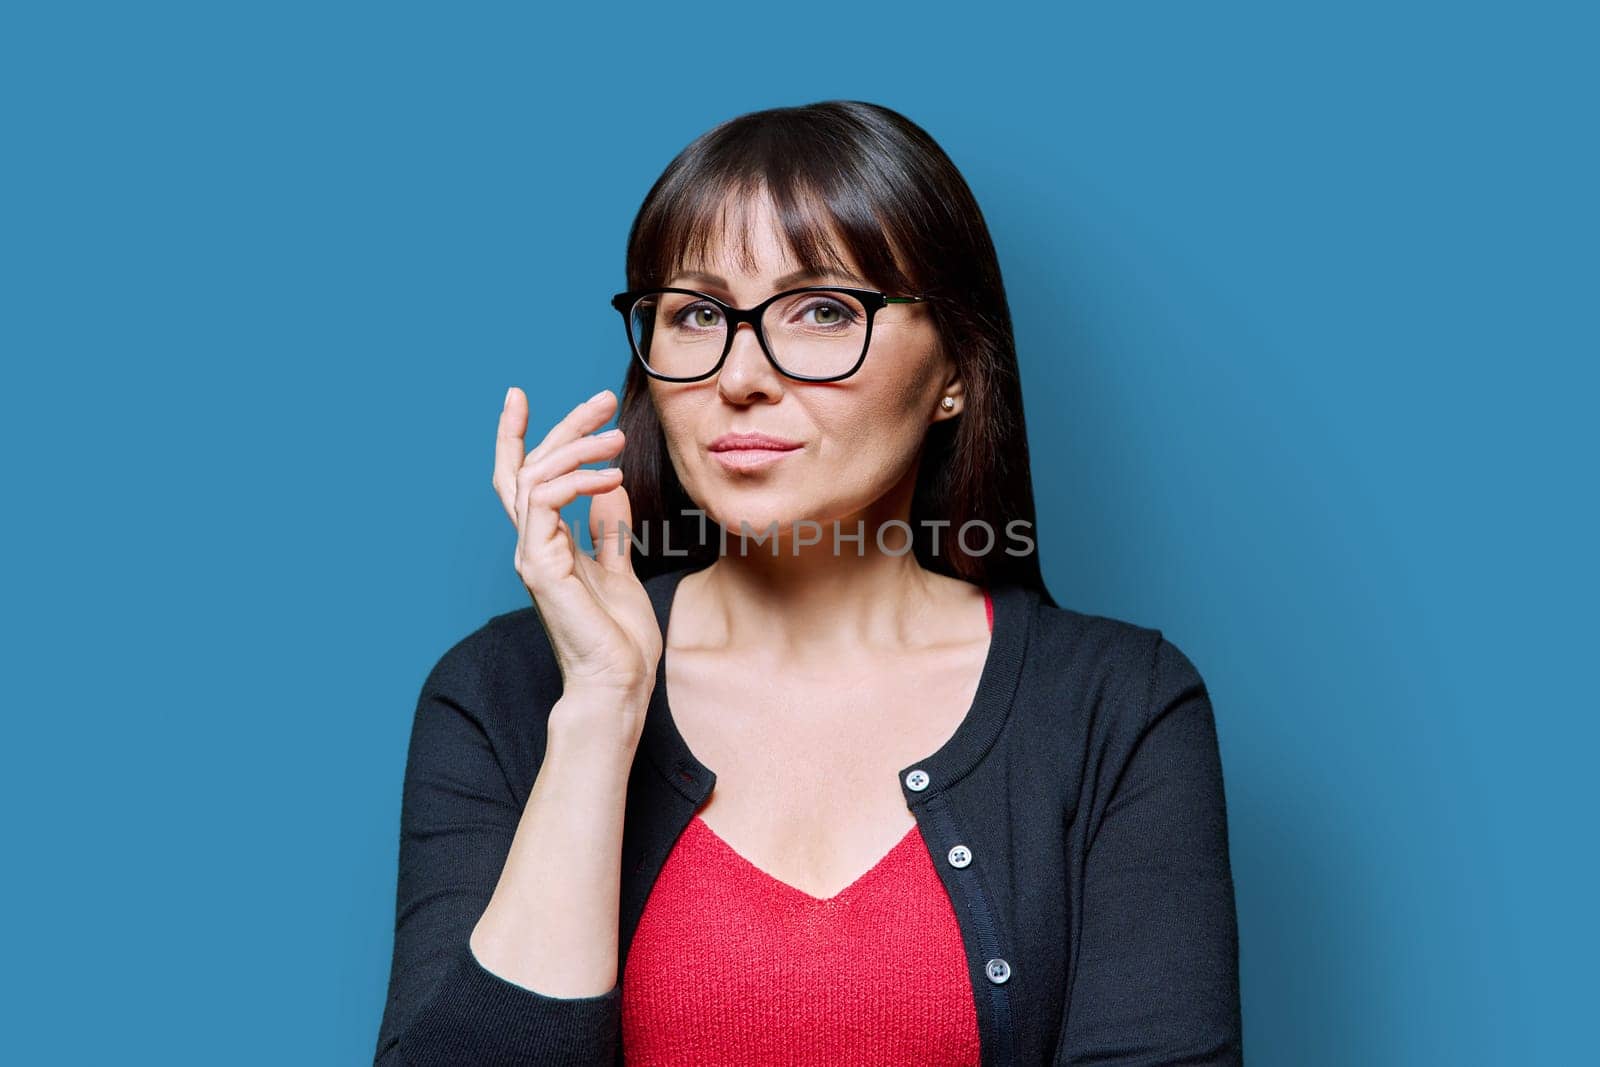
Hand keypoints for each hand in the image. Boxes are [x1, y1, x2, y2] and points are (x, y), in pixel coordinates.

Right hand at [493, 387, 660, 724]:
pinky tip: (611, 478)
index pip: (523, 478)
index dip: (519, 436)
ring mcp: (532, 555)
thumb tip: (609, 489)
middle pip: (530, 466)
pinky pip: (545, 504)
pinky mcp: (541, 567)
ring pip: (534, 477)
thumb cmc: (618, 639)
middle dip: (562, 425)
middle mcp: (532, 545)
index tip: (518, 396)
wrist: (619, 684)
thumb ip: (609, 531)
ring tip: (618, 438)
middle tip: (603, 400)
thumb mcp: (619, 569)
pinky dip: (577, 482)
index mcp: (546, 543)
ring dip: (576, 448)